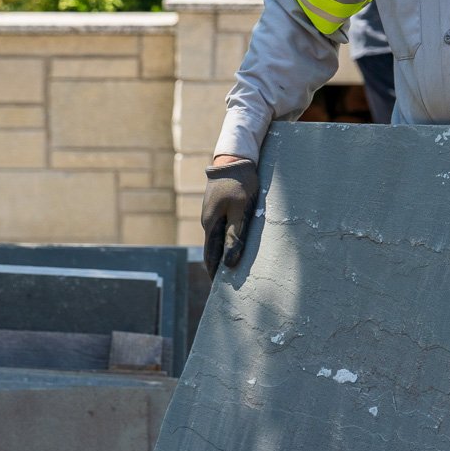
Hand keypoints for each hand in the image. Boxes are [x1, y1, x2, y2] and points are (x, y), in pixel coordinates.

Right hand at [201, 159, 259, 276]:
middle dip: (220, 266)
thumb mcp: (240, 210)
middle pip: (213, 250)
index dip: (215, 273)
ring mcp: (212, 213)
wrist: (234, 159)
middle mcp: (208, 221)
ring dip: (225, 253)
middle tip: (229, 285)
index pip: (211, 256)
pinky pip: (222, 229)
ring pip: (218, 239)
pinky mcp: (219, 207)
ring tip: (235, 269)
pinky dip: (228, 240)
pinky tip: (236, 245)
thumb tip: (229, 263)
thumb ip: (235, 235)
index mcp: (211, 225)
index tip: (220, 291)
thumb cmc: (240, 183)